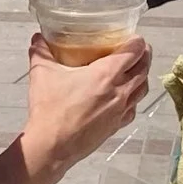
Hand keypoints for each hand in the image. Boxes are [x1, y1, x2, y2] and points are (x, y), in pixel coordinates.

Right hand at [20, 32, 150, 172]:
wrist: (52, 146)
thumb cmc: (50, 109)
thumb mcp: (42, 73)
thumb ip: (41, 51)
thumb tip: (38, 37)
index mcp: (106, 74)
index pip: (135, 51)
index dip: (137, 41)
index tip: (133, 37)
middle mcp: (120, 91)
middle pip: (144, 68)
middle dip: (144, 55)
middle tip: (138, 49)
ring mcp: (121, 110)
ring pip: (143, 88)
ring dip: (142, 76)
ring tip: (134, 70)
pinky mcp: (117, 125)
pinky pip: (133, 108)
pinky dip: (134, 98)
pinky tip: (124, 97)